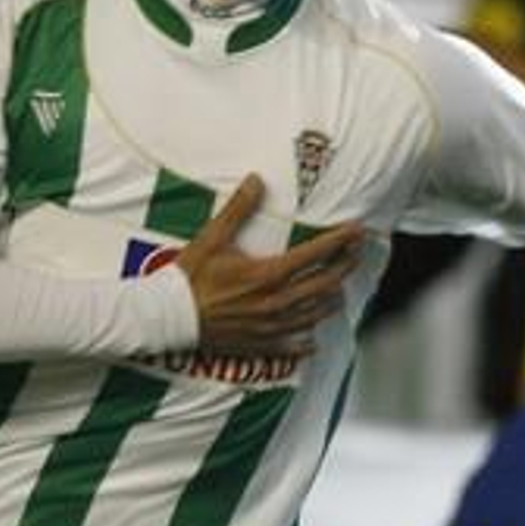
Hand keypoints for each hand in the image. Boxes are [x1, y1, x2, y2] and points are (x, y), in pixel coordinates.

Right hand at [174, 174, 365, 356]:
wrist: (166, 319)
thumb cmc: (188, 278)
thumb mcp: (212, 238)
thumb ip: (238, 209)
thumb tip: (257, 180)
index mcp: (268, 274)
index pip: (316, 253)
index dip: (341, 240)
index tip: (357, 229)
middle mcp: (277, 302)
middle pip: (326, 283)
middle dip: (346, 265)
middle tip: (358, 252)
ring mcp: (271, 327)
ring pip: (316, 313)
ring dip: (333, 297)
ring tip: (340, 285)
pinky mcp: (260, 345)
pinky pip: (293, 345)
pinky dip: (306, 340)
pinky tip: (313, 338)